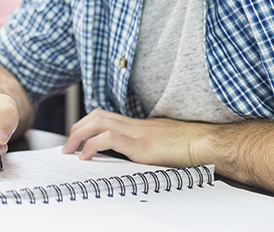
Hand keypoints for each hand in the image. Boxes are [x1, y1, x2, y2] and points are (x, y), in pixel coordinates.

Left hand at [62, 109, 210, 166]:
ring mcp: (137, 132)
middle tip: (67, 144)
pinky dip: (92, 145)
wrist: (206, 144)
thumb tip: (140, 157)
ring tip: (70, 149)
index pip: (108, 117)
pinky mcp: (140, 144)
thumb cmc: (191, 147)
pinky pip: (109, 139)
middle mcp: (136, 125)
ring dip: (79, 135)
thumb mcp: (164, 146)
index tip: (78, 136)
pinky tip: (86, 156)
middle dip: (78, 127)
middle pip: (98, 115)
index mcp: (140, 125)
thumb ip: (149, 147)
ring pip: (98, 122)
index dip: (89, 124)